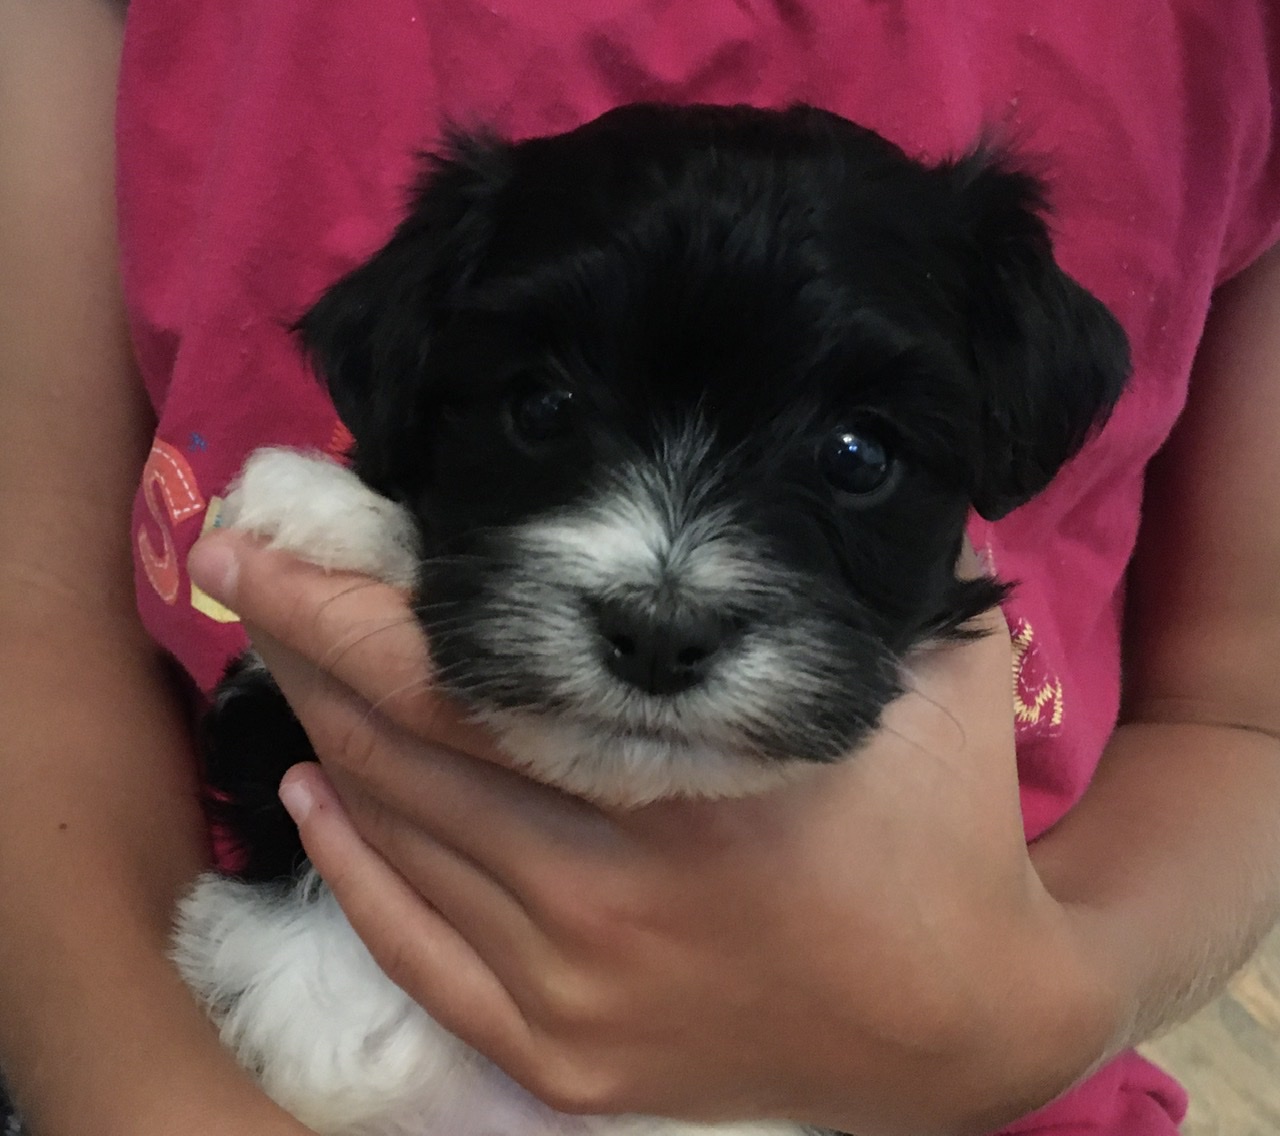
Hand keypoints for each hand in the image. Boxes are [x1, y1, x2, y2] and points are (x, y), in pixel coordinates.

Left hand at [189, 533, 1116, 1135]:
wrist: (965, 1029)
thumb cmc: (944, 832)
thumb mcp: (939, 673)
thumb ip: (880, 558)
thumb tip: (810, 444)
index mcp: (691, 791)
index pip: (461, 681)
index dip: (339, 606)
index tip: (260, 540)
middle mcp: (611, 897)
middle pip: (398, 751)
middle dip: (303, 651)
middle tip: (250, 579)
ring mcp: (576, 994)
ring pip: (394, 842)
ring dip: (323, 739)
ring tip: (290, 664)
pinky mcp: (566, 1062)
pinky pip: (415, 954)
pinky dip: (351, 869)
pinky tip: (316, 801)